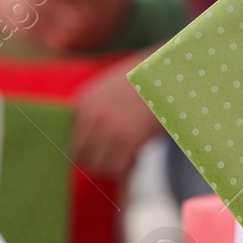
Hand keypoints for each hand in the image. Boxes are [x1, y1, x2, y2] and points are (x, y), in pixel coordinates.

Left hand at [72, 60, 162, 176]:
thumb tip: (89, 142)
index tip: (99, 151)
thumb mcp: (110, 89)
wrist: (172, 74)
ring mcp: (109, 128)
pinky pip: (117, 169)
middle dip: (98, 160)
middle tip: (116, 156)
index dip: (86, 149)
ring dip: (113, 166)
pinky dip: (127, 168)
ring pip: (98, 165)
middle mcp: (91, 115)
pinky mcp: (129, 139)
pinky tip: (137, 157)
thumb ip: (94, 111)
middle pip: (81, 154)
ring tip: (128, 156)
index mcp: (84, 101)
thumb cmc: (145, 82)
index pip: (70, 138)